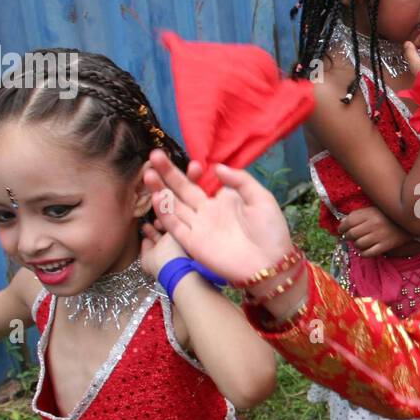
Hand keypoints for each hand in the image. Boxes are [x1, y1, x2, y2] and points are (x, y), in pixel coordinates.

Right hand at [142, 152, 293, 288]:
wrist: (271, 264)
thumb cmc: (271, 231)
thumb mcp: (261, 198)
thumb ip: (240, 180)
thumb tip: (216, 167)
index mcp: (221, 201)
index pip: (199, 182)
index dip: (189, 170)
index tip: (186, 159)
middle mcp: (206, 212)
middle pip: (181, 190)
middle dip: (167, 173)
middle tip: (154, 154)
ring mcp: (197, 227)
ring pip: (173, 205)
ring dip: (160, 190)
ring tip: (148, 173)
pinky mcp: (193, 243)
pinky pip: (175, 225)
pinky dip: (165, 212)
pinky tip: (158, 197)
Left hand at [338, 206, 413, 257]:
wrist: (410, 221)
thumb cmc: (388, 215)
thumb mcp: (373, 209)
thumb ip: (359, 214)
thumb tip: (343, 221)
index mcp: (369, 213)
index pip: (348, 221)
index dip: (342, 227)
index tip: (341, 230)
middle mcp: (373, 224)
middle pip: (352, 234)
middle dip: (347, 236)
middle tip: (349, 237)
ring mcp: (379, 236)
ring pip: (358, 244)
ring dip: (356, 245)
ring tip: (359, 243)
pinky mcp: (385, 246)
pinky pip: (368, 253)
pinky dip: (363, 253)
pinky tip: (364, 251)